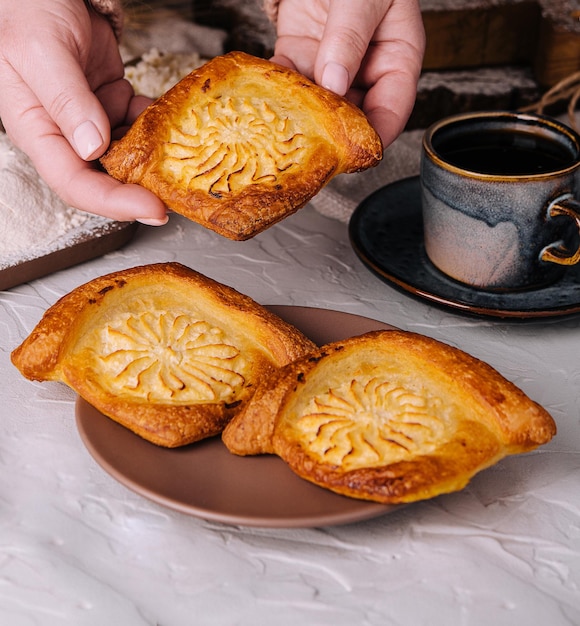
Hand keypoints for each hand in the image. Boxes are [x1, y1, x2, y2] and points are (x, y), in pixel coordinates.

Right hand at [0, 0, 166, 223]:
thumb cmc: (27, 9)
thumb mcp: (41, 52)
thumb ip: (66, 100)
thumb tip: (92, 147)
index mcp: (38, 131)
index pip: (76, 184)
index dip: (114, 203)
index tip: (152, 209)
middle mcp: (65, 133)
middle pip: (104, 180)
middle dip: (140, 190)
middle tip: (176, 194)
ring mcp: (90, 119)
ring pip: (126, 155)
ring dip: (152, 157)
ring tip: (179, 153)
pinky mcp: (110, 102)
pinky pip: (137, 124)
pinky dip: (154, 124)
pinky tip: (166, 117)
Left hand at [270, 0, 424, 148]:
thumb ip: (350, 37)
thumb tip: (335, 83)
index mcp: (397, 58)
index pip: (393, 108)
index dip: (376, 135)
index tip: (357, 153)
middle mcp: (365, 69)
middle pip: (353, 115)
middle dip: (333, 134)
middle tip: (314, 147)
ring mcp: (331, 66)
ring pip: (319, 105)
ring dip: (301, 119)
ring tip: (286, 131)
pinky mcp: (300, 58)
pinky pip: (290, 83)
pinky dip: (278, 94)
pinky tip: (267, 102)